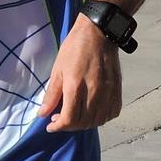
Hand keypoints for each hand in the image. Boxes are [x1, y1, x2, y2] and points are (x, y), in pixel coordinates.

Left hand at [36, 16, 121, 132]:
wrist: (99, 33)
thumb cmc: (75, 48)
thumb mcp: (57, 70)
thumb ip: (51, 94)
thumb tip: (42, 113)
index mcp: (76, 86)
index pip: (69, 119)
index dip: (58, 127)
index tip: (51, 125)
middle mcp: (94, 92)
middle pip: (83, 123)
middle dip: (68, 126)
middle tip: (59, 119)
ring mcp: (108, 92)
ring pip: (98, 121)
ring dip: (85, 124)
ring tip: (76, 116)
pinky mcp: (117, 89)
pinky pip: (112, 113)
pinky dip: (102, 117)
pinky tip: (93, 112)